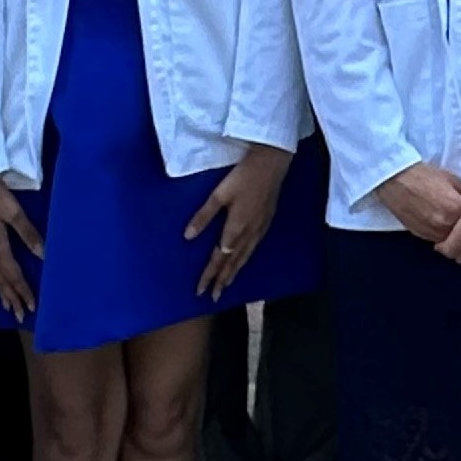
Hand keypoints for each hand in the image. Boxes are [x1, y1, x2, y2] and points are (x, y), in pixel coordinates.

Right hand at [0, 175, 42, 322]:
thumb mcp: (13, 212)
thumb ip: (28, 234)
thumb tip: (43, 255)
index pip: (14, 276)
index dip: (23, 291)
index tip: (32, 306)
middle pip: (1, 281)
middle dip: (12, 298)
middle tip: (22, 316)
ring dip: (1, 292)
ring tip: (8, 307)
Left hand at [193, 145, 295, 298]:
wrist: (273, 163)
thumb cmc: (244, 176)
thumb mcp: (219, 194)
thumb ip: (204, 216)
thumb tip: (188, 237)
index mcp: (236, 227)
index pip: (219, 258)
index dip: (210, 275)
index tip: (201, 290)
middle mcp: (249, 233)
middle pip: (233, 262)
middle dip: (222, 280)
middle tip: (213, 297)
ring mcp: (260, 228)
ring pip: (245, 257)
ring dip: (234, 272)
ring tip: (226, 285)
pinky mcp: (266, 222)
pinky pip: (253, 248)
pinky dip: (246, 260)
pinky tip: (243, 260)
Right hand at [377, 162, 460, 245]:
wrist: (397, 180)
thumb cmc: (425, 176)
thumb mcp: (452, 179)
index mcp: (456, 208)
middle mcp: (446, 224)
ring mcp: (432, 232)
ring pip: (450, 240)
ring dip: (453, 234)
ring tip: (452, 223)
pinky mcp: (420, 235)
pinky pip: (436, 240)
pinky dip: (440, 235)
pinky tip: (439, 224)